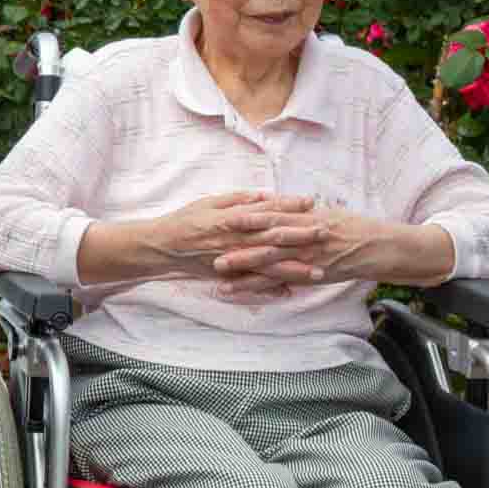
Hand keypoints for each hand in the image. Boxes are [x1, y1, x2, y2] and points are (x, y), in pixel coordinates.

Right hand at [144, 191, 324, 282]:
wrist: (162, 246)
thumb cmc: (185, 220)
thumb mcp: (209, 202)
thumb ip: (237, 199)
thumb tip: (263, 195)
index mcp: (232, 218)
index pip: (267, 210)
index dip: (289, 206)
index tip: (311, 202)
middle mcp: (236, 239)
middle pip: (275, 237)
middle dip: (302, 235)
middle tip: (326, 232)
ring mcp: (233, 259)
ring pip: (269, 264)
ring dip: (295, 268)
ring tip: (319, 271)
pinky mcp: (227, 274)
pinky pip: (252, 283)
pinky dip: (270, 288)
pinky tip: (289, 291)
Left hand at [207, 206, 454, 292]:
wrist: (384, 247)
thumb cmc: (353, 228)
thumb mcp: (325, 214)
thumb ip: (298, 212)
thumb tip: (272, 204)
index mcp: (306, 217)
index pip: (272, 215)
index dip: (247, 216)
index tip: (222, 216)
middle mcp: (306, 234)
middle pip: (265, 238)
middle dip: (237, 243)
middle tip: (209, 246)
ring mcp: (310, 255)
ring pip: (272, 261)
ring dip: (243, 266)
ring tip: (218, 270)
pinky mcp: (315, 272)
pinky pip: (285, 280)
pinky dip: (262, 286)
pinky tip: (243, 291)